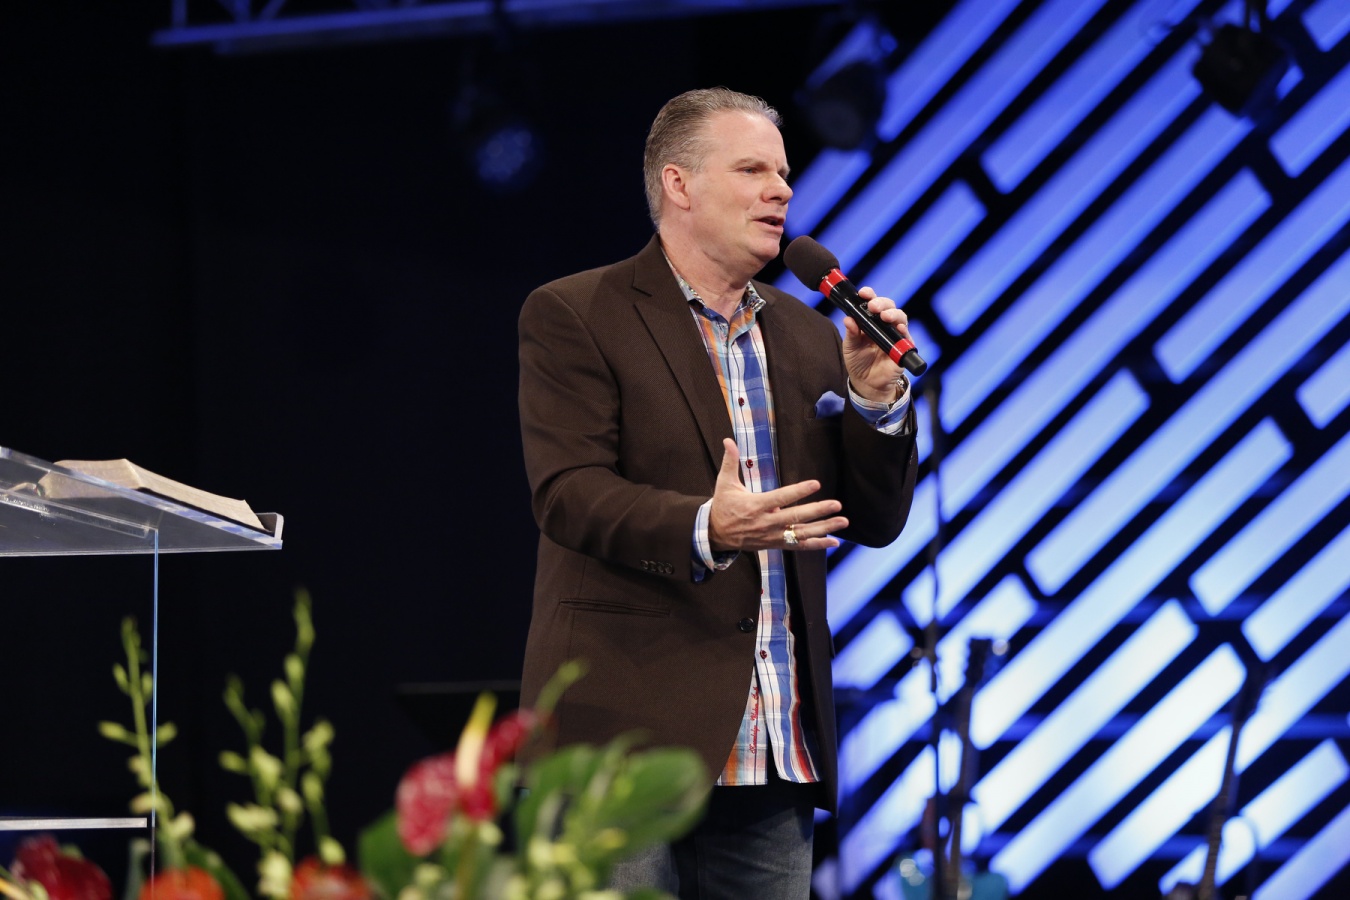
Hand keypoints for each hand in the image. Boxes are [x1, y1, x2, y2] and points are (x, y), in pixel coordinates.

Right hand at [708, 439, 847, 551]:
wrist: (715, 534)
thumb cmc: (723, 506)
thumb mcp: (724, 483)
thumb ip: (730, 461)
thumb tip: (728, 440)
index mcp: (755, 506)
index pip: (781, 497)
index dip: (799, 491)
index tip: (816, 483)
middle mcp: (766, 523)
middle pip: (796, 517)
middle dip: (818, 511)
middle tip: (837, 504)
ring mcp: (772, 535)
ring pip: (801, 533)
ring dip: (824, 528)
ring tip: (843, 521)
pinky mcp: (776, 544)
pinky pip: (799, 546)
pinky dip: (817, 544)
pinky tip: (834, 541)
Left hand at [842, 286, 908, 402]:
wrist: (867, 384)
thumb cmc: (858, 362)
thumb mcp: (850, 347)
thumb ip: (851, 334)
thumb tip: (848, 319)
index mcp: (869, 321)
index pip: (872, 302)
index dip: (869, 295)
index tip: (863, 293)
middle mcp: (883, 324)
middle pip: (888, 306)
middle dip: (881, 303)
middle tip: (873, 306)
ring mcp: (895, 334)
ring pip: (899, 316)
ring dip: (893, 313)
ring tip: (884, 316)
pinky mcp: (904, 346)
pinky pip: (906, 335)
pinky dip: (902, 329)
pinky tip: (897, 327)